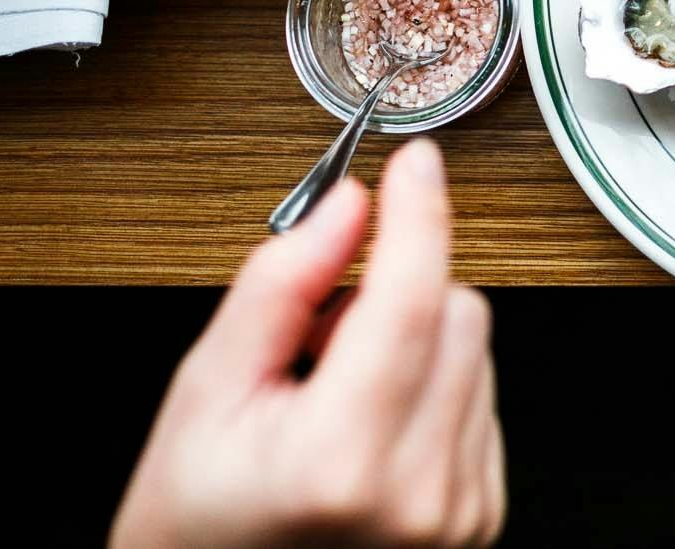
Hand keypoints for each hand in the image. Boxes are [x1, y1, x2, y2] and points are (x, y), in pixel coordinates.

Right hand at [111, 140, 504, 547]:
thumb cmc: (194, 526)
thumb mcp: (207, 393)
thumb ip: (280, 286)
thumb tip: (345, 206)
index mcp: (340, 459)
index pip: (409, 300)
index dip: (417, 215)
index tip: (416, 162)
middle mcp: (417, 492)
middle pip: (457, 312)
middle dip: (397, 292)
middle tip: (315, 342)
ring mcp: (457, 513)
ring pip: (476, 350)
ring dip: (416, 344)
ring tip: (332, 403)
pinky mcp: (478, 518)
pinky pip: (481, 401)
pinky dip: (433, 389)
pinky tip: (369, 433)